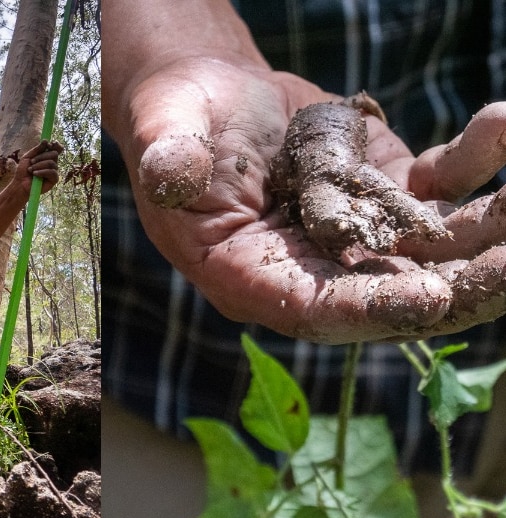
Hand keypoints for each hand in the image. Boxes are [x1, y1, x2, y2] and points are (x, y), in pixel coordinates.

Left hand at [15, 140, 63, 194]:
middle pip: (54, 154)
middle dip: (41, 156)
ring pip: (52, 163)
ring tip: (31, 170)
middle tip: (31, 162)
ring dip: (39, 165)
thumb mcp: (28, 157)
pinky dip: (42, 172)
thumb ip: (37, 149)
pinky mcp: (54, 179)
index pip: (56, 148)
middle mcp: (52, 163)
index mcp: (46, 156)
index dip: (55, 145)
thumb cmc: (23, 171)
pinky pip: (52, 172)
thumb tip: (46, 140)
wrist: (20, 184)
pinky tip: (35, 174)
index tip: (50, 144)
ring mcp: (53, 171)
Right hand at [104, 0, 505, 343]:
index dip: (369, 306)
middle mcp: (309, 267)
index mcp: (248, 272)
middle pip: (389, 292)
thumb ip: (169, 156)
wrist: (212, 93)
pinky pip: (437, 187)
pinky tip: (501, 126)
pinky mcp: (383, 190)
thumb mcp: (163, 131)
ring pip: (430, 248)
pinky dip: (475, 162)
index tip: (429, 297)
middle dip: (457, 286)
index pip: (312, 306)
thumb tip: (172, 175)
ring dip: (487, 234)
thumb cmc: (175, 118)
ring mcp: (355, 232)